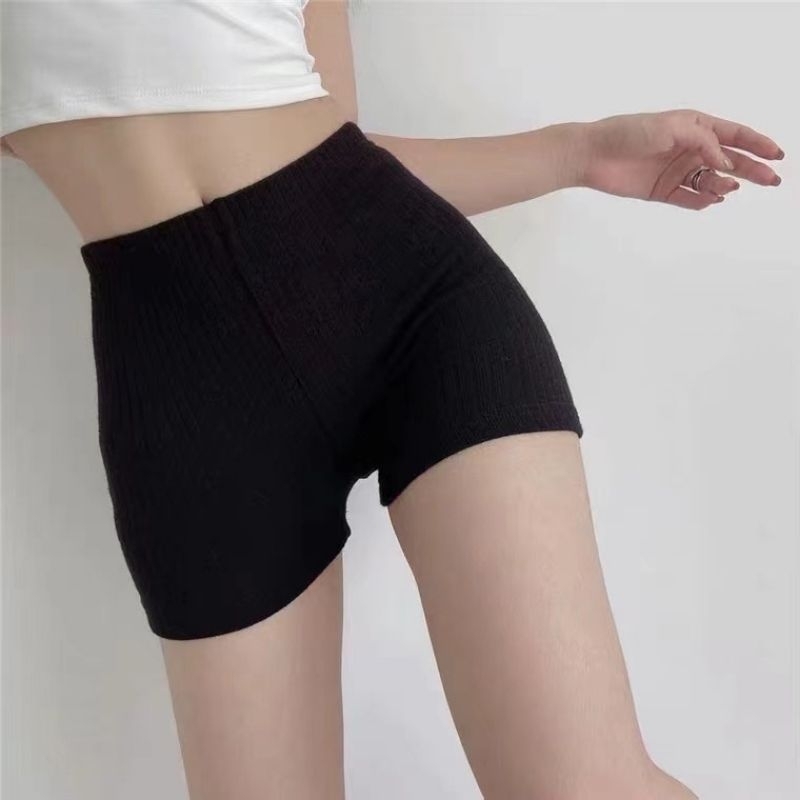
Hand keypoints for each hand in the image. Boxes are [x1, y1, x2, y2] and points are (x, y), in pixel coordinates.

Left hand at [576, 109, 784, 209]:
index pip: (734, 135)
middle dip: (752, 169)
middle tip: (772, 180)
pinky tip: (712, 199)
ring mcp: (676, 171)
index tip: (777, 154)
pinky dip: (702, 201)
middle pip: (729, 161)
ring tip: (727, 188)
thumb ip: (702, 142)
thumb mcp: (671, 128)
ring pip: (710, 182)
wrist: (592, 155)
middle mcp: (689, 149)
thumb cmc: (628, 132)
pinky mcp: (662, 190)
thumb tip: (726, 162)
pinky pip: (689, 198)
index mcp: (694, 127)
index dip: (757, 144)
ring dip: (723, 185)